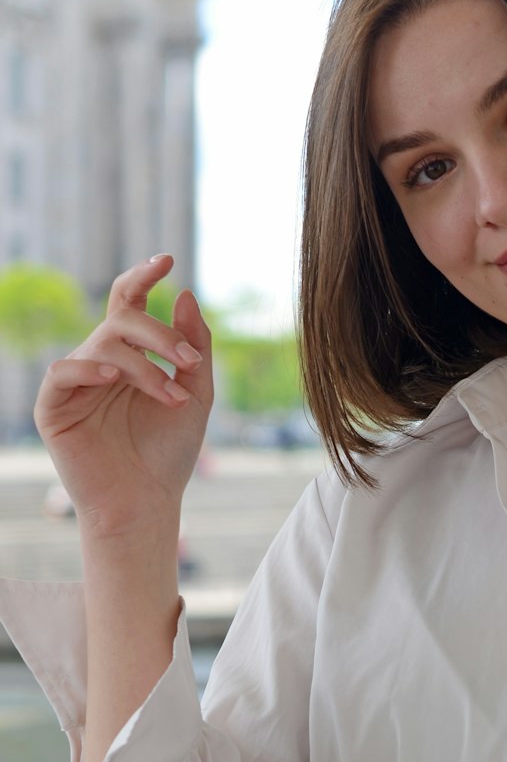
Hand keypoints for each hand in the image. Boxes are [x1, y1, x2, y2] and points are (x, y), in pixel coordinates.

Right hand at [34, 255, 212, 540]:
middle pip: (122, 321)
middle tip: (186, 361)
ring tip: (171, 396)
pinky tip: (114, 379)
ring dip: (143, 367)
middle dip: (159, 335)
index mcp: (131, 356)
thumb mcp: (195, 394)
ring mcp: (76, 383)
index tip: (166, 259)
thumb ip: (194, 347)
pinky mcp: (54, 407)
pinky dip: (88, 369)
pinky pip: (62, 372)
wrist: (147, 501)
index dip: (142, 278)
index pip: (129, 304)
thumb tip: (186, 294)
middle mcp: (101, 363)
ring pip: (102, 347)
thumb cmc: (170, 452)